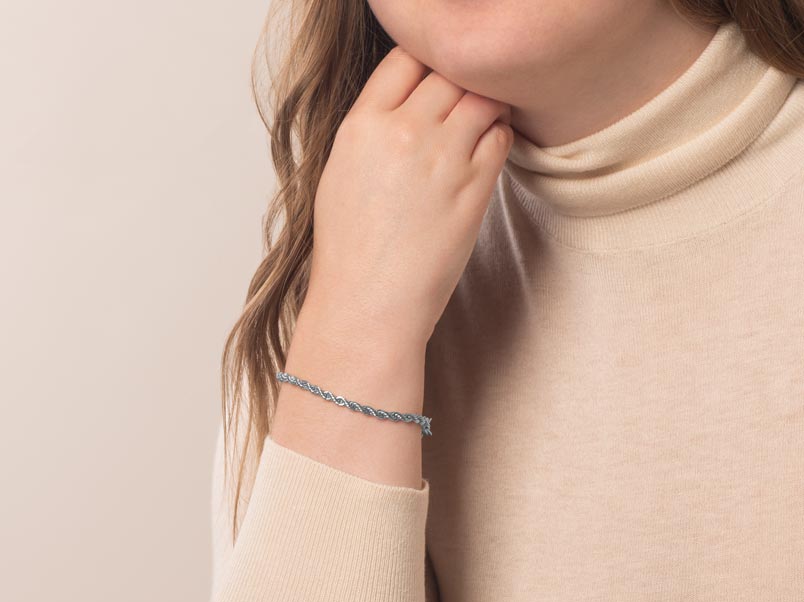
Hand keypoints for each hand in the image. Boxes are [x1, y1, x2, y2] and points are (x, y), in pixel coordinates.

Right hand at [305, 44, 512, 347]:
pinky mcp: (474, 188)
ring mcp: (442, 159)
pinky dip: (498, 137)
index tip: (432, 81)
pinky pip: (500, 137)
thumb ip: (373, 131)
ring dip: (486, 105)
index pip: (406, 57)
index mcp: (362, 126)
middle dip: (459, 82)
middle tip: (461, 105)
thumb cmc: (350, 253)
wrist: (368, 305)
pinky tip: (483, 155)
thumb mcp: (340, 176)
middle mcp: (404, 133)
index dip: (425, 64)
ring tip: (477, 128)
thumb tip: (405, 106)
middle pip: (449, 71)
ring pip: (482, 98)